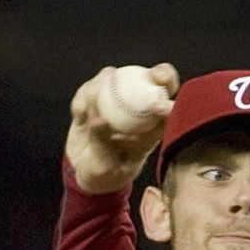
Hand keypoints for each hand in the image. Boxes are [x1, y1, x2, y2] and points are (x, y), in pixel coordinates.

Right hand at [65, 63, 178, 193]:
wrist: (83, 170)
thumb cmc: (103, 175)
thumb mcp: (105, 168)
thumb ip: (103, 145)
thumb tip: (99, 120)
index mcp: (151, 132)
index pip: (170, 115)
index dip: (170, 106)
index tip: (157, 108)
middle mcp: (140, 111)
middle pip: (160, 85)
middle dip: (162, 74)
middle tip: (155, 76)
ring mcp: (119, 100)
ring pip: (119, 79)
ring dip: (102, 87)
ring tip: (87, 112)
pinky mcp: (98, 95)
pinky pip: (91, 86)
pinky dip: (83, 98)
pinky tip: (79, 115)